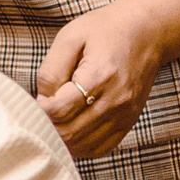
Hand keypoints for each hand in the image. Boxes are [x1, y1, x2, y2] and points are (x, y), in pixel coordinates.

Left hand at [35, 0, 179, 157]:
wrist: (146, 32)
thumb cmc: (104, 30)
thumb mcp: (69, 38)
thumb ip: (51, 71)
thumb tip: (41, 101)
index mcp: (99, 77)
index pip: (59, 110)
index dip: (39, 110)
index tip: (33, 101)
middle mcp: (116, 101)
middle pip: (70, 132)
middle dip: (46, 127)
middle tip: (38, 114)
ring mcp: (125, 115)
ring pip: (84, 145)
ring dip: (62, 140)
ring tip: (51, 122)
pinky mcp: (129, 121)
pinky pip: (102, 148)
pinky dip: (81, 147)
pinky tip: (69, 133)